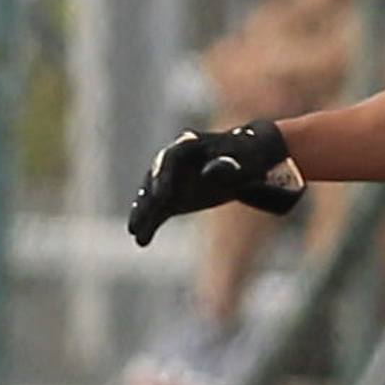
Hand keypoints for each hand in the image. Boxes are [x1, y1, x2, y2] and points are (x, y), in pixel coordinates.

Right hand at [127, 121, 306, 243]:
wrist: (249, 160)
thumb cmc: (249, 157)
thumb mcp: (245, 160)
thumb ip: (228, 165)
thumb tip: (208, 173)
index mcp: (191, 144)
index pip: (171, 158)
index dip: (164, 175)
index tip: (162, 195)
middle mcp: (175, 160)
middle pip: (156, 177)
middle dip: (149, 195)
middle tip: (143, 213)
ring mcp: (171, 177)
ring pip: (153, 195)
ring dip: (143, 212)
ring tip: (135, 230)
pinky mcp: (173, 196)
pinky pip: (158, 210)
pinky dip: (150, 224)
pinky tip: (142, 240)